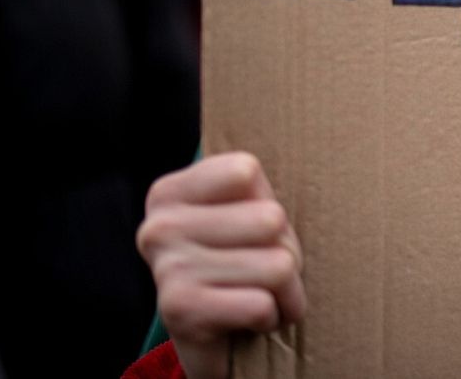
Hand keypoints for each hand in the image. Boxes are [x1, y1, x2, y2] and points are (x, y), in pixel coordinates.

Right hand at [137, 152, 305, 378]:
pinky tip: (249, 319)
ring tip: (260, 294)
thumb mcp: (245, 213)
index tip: (252, 229)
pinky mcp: (180, 311)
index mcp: (170, 192)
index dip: (269, 203)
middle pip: (271, 219)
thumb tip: (301, 119)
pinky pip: (263, 305)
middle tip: (261, 271)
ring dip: (284, 290)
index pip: (247, 171)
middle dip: (285, 252)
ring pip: (277, 266)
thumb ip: (255, 184)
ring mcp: (166, 268)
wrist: (215, 341)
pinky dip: (270, 317)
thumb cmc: (241, 264)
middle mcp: (159, 226)